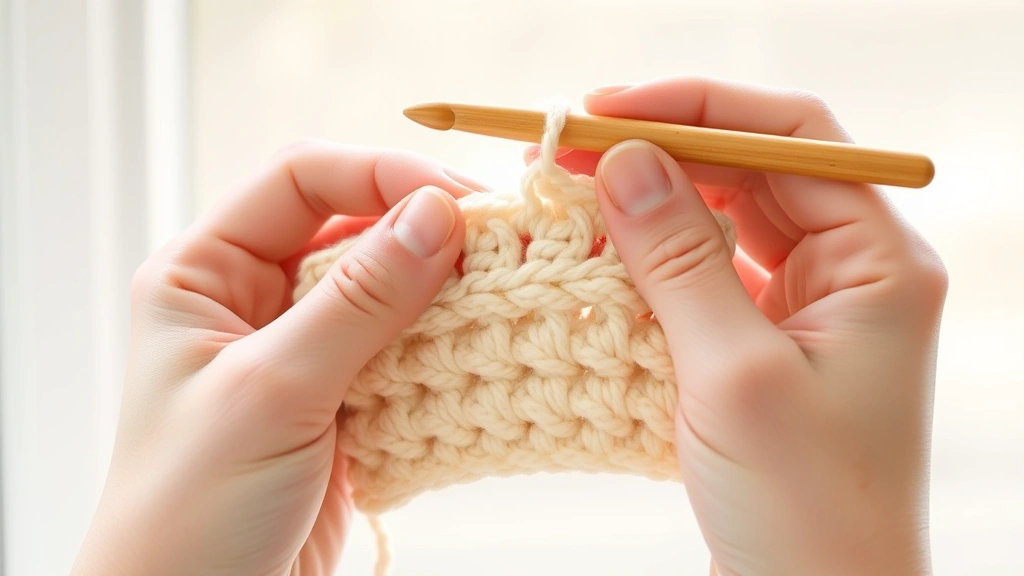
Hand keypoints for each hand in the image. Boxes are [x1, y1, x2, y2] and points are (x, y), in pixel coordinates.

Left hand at [70, 141, 481, 575]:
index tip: (460, 201)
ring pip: (387, 290)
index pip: (300, 180)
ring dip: (444, 291)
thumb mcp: (272, 391)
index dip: (381, 174)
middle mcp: (251, 298)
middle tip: (503, 246)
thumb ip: (359, 301)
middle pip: (353, 229)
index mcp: (203, 272)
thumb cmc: (191, 509)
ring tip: (505, 294)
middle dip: (426, 234)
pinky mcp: (339, 398)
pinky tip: (483, 347)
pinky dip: (444, 344)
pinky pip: (402, 348)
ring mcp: (299, 349)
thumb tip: (438, 216)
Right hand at [530, 77, 945, 574]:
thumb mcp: (734, 375)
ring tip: (565, 198)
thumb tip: (625, 159)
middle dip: (657, 153)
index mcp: (878, 261)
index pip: (789, 138)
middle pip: (749, 170)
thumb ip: (680, 260)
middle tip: (561, 151)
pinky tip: (596, 257)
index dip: (694, 109)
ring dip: (645, 206)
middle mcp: (850, 269)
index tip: (602, 113)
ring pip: (720, 218)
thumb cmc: (803, 506)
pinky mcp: (763, 340)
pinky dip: (649, 261)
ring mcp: (805, 305)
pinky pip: (703, 273)